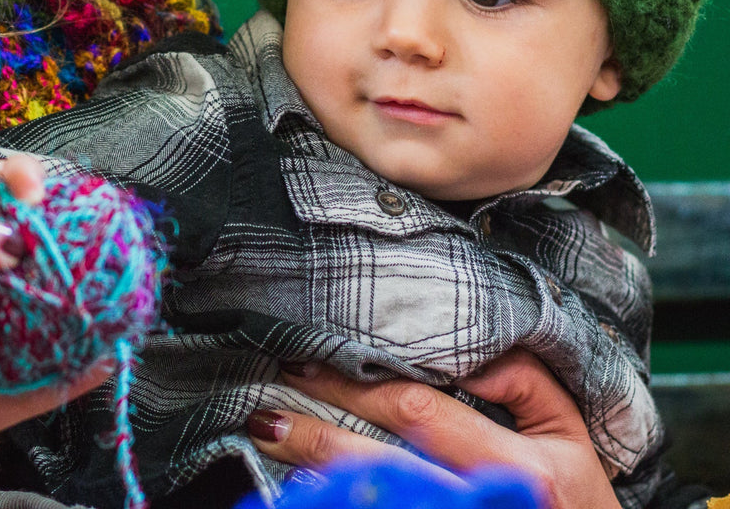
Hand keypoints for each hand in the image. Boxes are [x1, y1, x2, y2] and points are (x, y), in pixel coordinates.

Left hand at [247, 351, 618, 508]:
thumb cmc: (576, 500)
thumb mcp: (568, 431)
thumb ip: (521, 380)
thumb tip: (460, 351)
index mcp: (522, 472)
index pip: (416, 413)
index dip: (355, 386)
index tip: (307, 366)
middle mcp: (484, 508)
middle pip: (380, 469)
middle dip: (316, 439)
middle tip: (268, 414)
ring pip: (375, 507)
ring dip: (316, 483)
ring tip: (273, 449)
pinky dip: (338, 507)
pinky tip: (306, 493)